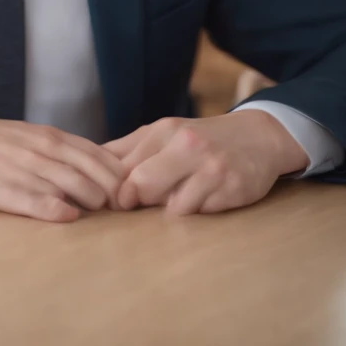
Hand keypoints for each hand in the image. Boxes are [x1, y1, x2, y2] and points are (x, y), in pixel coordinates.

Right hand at [0, 110, 128, 222]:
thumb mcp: (24, 136)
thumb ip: (55, 150)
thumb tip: (90, 170)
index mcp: (49, 136)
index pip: (102, 156)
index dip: (121, 178)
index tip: (129, 195)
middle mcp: (43, 150)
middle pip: (98, 175)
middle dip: (115, 195)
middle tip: (121, 213)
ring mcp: (26, 170)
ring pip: (78, 188)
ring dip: (94, 204)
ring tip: (99, 217)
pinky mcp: (6, 192)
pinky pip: (44, 204)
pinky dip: (62, 212)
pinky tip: (69, 218)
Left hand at [102, 111, 309, 215]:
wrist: (258, 137)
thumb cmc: (200, 139)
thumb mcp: (164, 134)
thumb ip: (128, 149)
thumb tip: (87, 162)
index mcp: (164, 131)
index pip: (123, 168)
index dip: (115, 191)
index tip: (116, 202)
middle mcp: (187, 146)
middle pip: (142, 186)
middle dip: (140, 201)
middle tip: (145, 204)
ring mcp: (211, 168)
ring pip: (173, 207)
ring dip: (173, 208)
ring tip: (183, 195)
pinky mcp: (232, 189)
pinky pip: (202, 213)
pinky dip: (199, 211)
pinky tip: (206, 197)